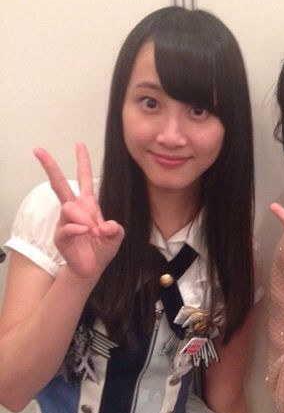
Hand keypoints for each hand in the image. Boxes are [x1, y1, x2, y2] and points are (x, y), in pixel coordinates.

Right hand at [34, 143, 124, 279]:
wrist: (92, 268)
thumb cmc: (102, 248)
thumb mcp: (116, 236)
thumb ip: (116, 229)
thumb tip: (107, 226)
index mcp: (88, 205)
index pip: (84, 179)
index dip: (82, 161)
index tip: (79, 144)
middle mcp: (74, 210)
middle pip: (60, 184)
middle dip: (50, 167)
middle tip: (39, 150)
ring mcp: (65, 222)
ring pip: (68, 208)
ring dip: (83, 218)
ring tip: (93, 231)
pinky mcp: (61, 236)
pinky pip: (67, 227)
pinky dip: (77, 229)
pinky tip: (85, 233)